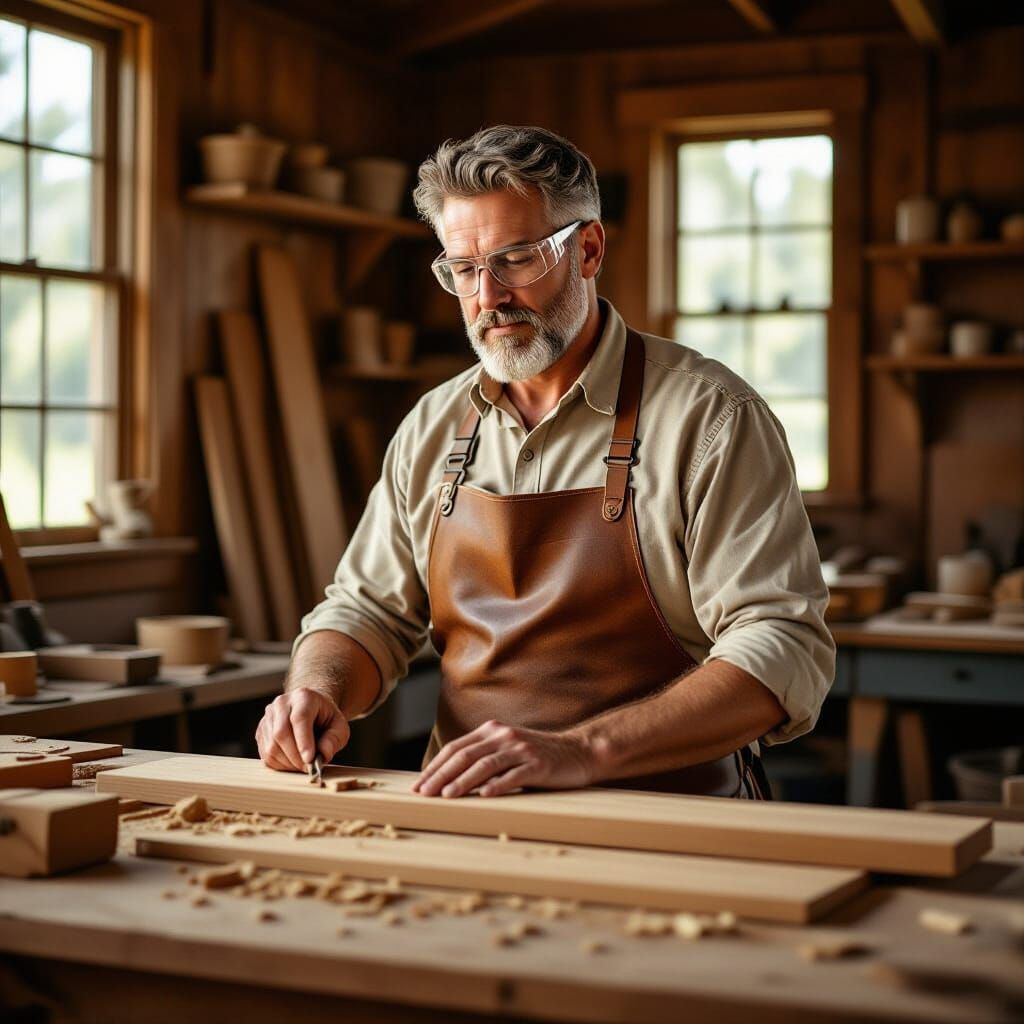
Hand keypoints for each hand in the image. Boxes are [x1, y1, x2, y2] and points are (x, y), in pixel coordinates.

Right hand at [255, 687, 350, 771]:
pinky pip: (266, 754)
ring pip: (271, 746)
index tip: (310, 759)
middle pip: (281, 733)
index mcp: (303, 697)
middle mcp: (281, 704)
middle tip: (308, 768)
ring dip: (288, 763)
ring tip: (302, 765)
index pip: (299, 718)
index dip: (303, 741)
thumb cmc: (326, 718)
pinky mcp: (261, 731)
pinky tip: (292, 763)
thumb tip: (323, 754)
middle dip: (295, 757)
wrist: (311, 709)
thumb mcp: (339, 726)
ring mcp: (268, 717)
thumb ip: (334, 739)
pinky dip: (279, 765)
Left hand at [412, 720, 594, 797]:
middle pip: (465, 755)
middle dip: (440, 775)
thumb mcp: (507, 750)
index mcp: (492, 731)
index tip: (418, 785)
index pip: (456, 748)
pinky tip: (483, 796)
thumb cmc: (538, 757)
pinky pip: (513, 775)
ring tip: (446, 796)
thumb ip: (483, 758)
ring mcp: (521, 749)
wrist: (578, 752)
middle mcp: (504, 736)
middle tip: (423, 794)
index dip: (435, 766)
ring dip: (463, 781)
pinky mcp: (538, 764)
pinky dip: (497, 786)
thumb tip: (448, 780)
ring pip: (485, 764)